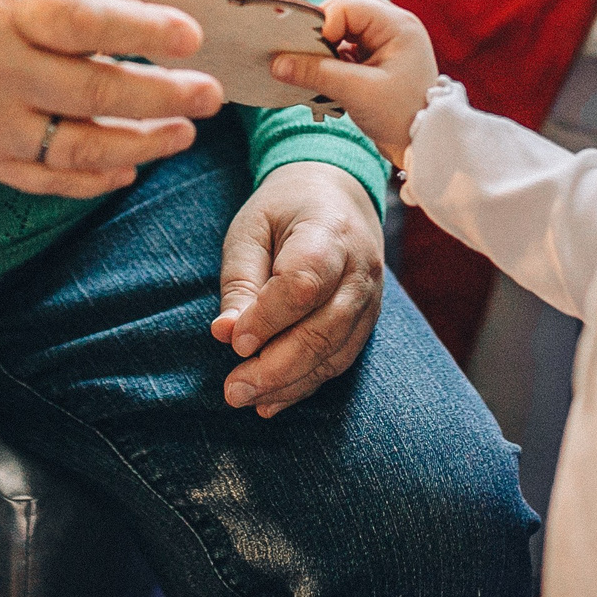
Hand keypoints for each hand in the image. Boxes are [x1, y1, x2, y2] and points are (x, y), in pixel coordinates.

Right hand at [0, 0, 223, 197]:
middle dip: (162, 97)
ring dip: (140, 145)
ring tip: (184, 134)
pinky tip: (128, 168)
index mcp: (0, 9)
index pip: (82, 22)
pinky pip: (47, 179)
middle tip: (213, 95)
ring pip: (78, 146)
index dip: (141, 30)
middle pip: (93, 91)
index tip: (191, 36)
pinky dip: (92, 180)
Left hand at [211, 161, 383, 416]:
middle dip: (275, 368)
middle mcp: (360, 269)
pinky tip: (272, 400)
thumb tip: (225, 334)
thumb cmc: (285, 209)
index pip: (303, 284)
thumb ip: (240, 280)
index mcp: (329, 231)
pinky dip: (305, 384)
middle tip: (232, 390)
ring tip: (246, 399)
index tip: (234, 342)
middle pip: (323, 329)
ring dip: (289, 383)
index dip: (268, 319)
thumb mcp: (251, 228)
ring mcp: (370, 298)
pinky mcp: (367, 321)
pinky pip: (340, 361)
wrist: (338, 195)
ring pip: (335, 353)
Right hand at [271, 0, 439, 168]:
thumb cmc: (401, 117)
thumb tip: (277, 63)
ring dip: (324, 45)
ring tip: (315, 69)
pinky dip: (331, 56)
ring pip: (342, 25)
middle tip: (304, 56)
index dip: (321, 25)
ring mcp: (386, 39)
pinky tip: (324, 76)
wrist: (425, 145)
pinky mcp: (377, 55)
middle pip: (344, 8)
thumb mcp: (357, 93)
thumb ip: (317, 74)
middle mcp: (394, 25)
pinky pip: (346, 43)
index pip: (347, 6)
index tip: (304, 53)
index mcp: (397, 25)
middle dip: (320, 31)